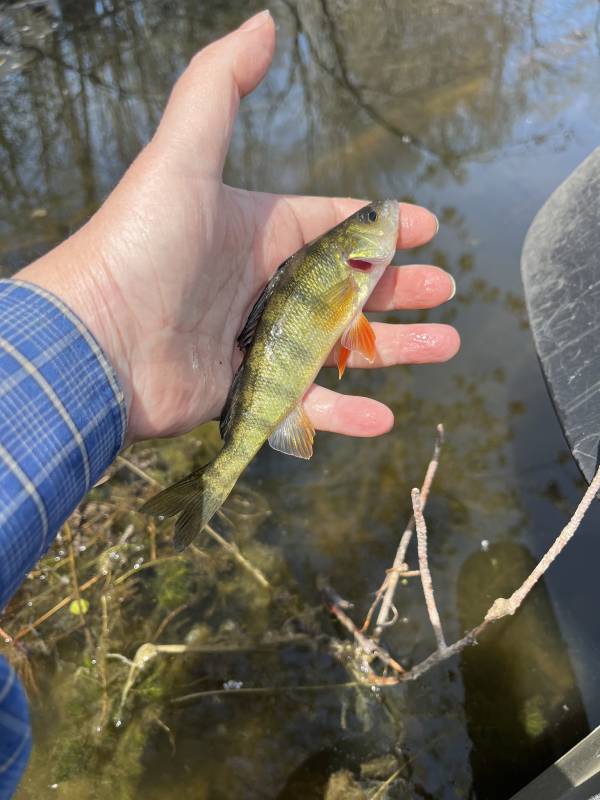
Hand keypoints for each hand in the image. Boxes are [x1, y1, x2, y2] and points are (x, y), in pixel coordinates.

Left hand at [17, 10, 458, 443]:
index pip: (332, 226)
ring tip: (443, 345)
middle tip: (444, 292)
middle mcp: (261, 287)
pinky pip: (304, 408)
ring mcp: (256, 344)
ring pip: (339, 349)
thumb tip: (264, 23)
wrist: (91, 340)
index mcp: (258, 233)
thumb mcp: (182, 156)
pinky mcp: (244, 395)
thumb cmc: (139, 245)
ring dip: (392, 350)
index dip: (381, 226)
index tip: (428, 227)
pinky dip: (344, 416)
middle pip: (346, 288)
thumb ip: (219, 87)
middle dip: (398, 287)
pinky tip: (383, 418)